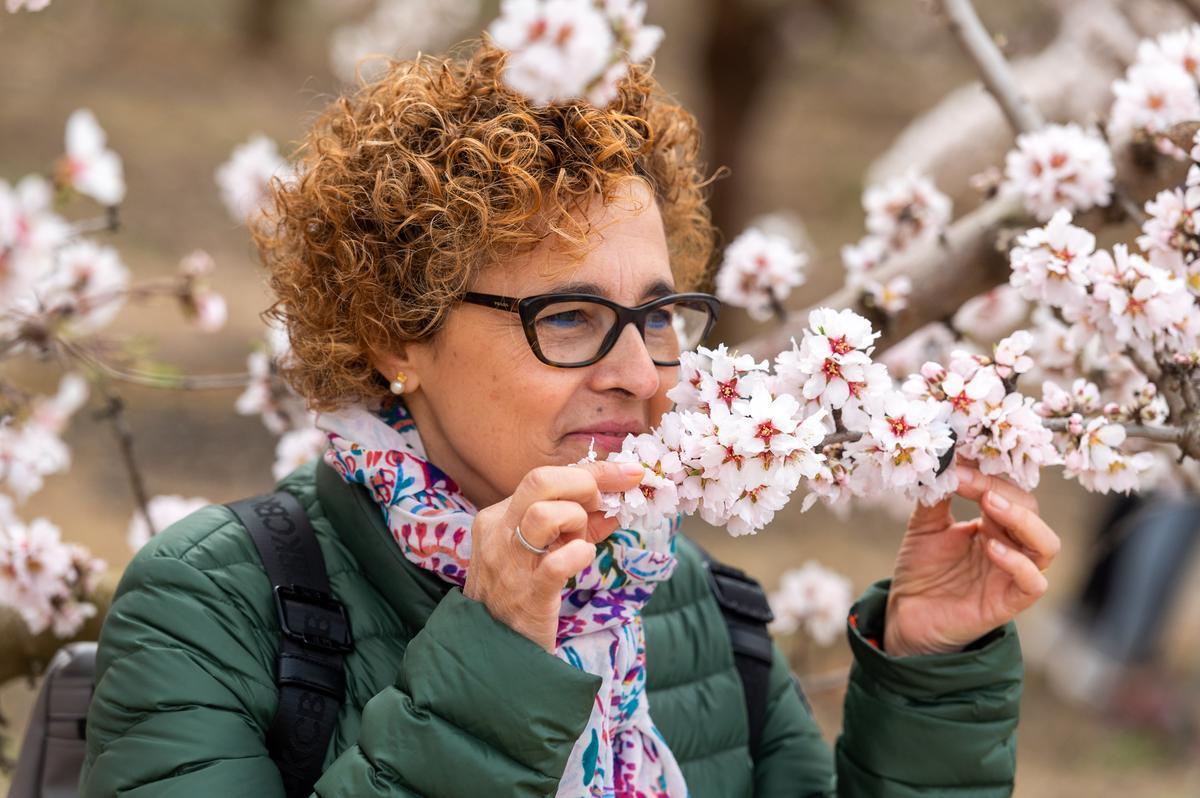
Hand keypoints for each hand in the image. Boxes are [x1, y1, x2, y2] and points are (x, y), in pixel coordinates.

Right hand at [463, 460, 644, 651]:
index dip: (593, 471)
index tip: (630, 472)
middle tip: (603, 504)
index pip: (544, 478)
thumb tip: (613, 507)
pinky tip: (583, 557)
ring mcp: (509, 565)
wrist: (495, 654)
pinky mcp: (527, 597)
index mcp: (499, 517)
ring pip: (543, 515)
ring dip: (576, 519)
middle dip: (586, 483)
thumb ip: (577, 528)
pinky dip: (578, 555)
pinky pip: (554, 565)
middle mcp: (499, 534)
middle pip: (540, 481)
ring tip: (580, 540)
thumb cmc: (521, 597)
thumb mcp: (542, 552)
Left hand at [883, 458, 1060, 656]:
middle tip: (971, 481)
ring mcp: (1012, 574)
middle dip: (1002, 490)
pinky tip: (991, 548)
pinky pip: (1034, 583)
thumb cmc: (921, 571)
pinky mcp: (1009, 602)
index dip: (986, 474)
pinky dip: (1019, 563)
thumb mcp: (924, 526)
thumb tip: (945, 460)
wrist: (906, 614)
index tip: (957, 463)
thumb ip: (936, 496)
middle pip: (1031, 511)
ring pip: (1046, 545)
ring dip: (1022, 521)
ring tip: (990, 505)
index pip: (1008, 491)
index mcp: (993, 525)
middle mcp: (1010, 546)